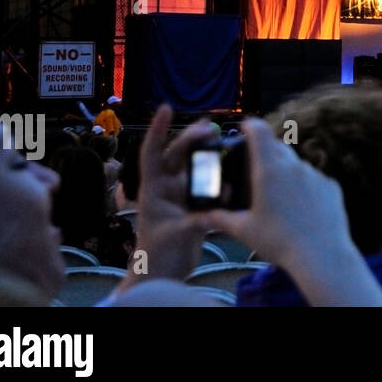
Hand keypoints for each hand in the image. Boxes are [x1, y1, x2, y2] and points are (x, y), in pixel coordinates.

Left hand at [118, 104, 217, 288]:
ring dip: (206, 151)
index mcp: (154, 190)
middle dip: (191, 137)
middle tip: (211, 127)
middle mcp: (167, 188)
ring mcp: (181, 196)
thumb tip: (216, 209)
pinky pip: (207, 183)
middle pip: (177, 154)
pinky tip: (230, 170)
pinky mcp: (194, 206)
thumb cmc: (158, 255)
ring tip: (220, 136)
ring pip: (194, 165)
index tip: (167, 108)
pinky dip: (218, 175)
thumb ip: (195, 221)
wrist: (162, 274)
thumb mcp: (175, 236)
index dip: (157, 130)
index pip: (152, 153)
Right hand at [202, 119, 381, 305]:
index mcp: (269, 169)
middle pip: (277, 146)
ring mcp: (315, 174)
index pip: (259, 132)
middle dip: (265, 150)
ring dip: (285, 170)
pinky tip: (300, 207)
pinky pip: (314, 179)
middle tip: (254, 166)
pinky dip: (304, 186)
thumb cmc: (278, 240)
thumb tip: (199, 216)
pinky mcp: (331, 186)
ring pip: (296, 164)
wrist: (321, 254)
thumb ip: (220, 218)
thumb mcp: (243, 230)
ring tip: (277, 194)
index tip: (245, 127)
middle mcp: (294, 165)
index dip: (251, 125)